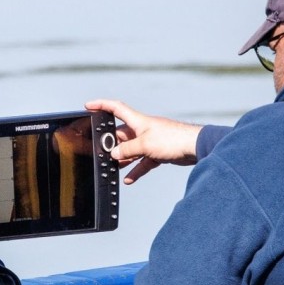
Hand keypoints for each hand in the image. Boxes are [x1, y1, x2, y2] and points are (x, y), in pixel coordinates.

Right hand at [86, 99, 200, 183]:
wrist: (194, 147)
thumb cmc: (172, 139)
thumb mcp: (144, 145)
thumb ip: (127, 150)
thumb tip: (115, 155)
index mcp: (137, 121)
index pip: (115, 108)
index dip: (101, 105)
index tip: (88, 106)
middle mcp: (142, 129)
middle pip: (121, 135)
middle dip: (112, 145)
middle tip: (103, 155)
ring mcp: (150, 141)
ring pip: (131, 150)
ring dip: (123, 159)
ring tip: (114, 168)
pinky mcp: (157, 153)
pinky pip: (142, 162)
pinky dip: (136, 170)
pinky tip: (129, 179)